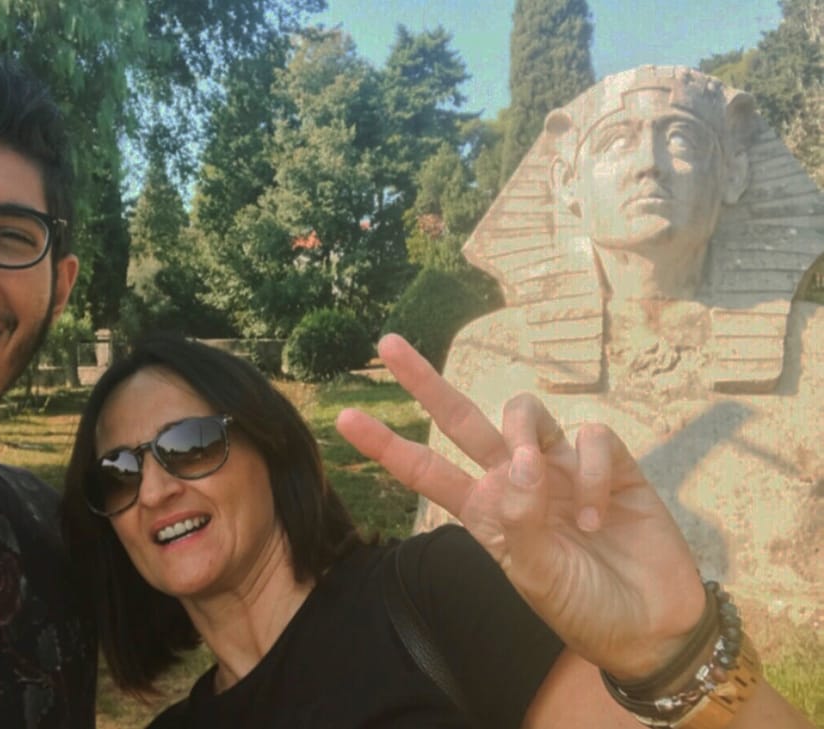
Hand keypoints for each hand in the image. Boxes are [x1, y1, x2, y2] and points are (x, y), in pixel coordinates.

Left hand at [335, 334, 706, 678]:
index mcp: (487, 512)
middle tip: (386, 343)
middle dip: (425, 382)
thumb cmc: (585, 607)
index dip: (388, 444)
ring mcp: (561, 467)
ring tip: (546, 483)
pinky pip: (591, 435)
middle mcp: (517, 480)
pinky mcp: (609, 463)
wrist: (653, 626)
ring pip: (524, 411)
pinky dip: (592, 471)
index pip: (427, 470)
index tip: (346, 417)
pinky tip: (598, 515)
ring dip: (526, 435)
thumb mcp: (540, 579)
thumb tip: (519, 463)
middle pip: (462, 418)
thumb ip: (522, 523)